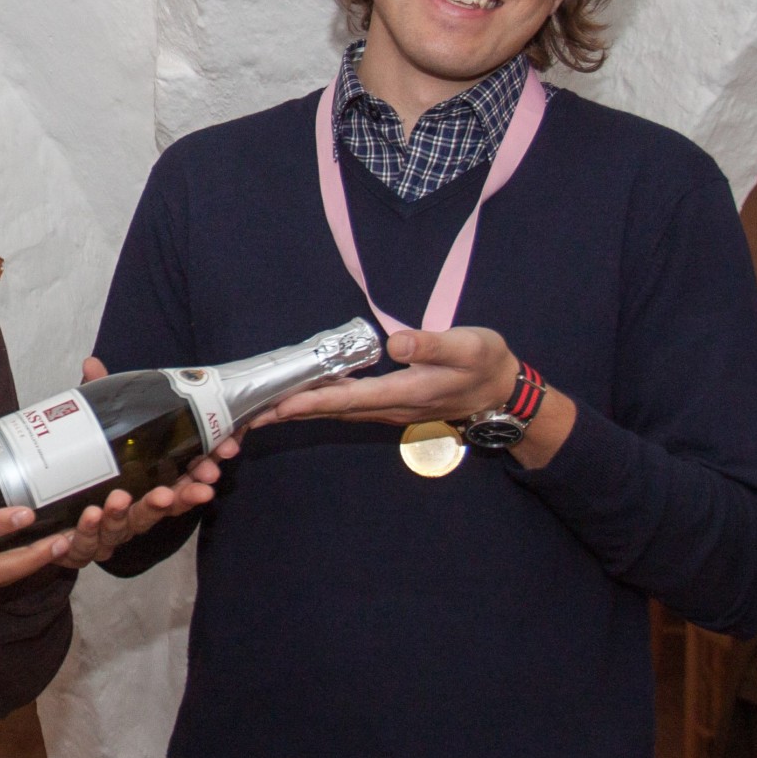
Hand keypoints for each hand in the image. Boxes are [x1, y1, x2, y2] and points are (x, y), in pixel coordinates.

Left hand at [59, 356, 222, 568]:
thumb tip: (91, 363)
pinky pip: (90, 544)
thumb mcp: (91, 431)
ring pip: (132, 524)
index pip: (187, 474)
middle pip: (169, 504)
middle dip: (185, 494)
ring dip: (133, 510)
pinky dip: (90, 531)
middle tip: (201, 482)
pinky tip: (90, 516)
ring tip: (124, 498)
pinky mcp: (85, 546)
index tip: (227, 450)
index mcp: (150, 481)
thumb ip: (96, 402)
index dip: (207, 464)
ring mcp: (114, 529)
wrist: (45, 513)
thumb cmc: (83, 469)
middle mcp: (138, 507)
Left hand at [263, 326, 573, 465]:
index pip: (348, 397)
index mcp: (404, 392)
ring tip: (264, 409)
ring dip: (300, 410)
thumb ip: (433, 344)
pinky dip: (319, 404)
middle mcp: (390, 406)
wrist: (505, 390)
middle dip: (291, 412)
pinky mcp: (389, 403)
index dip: (311, 400)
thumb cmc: (487, 363)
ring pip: (336, 411)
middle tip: (251, 414)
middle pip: (331, 410)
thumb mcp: (468, 346)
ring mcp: (389, 408)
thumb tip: (398, 343)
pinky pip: (346, 406)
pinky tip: (301, 399)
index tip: (278, 405)